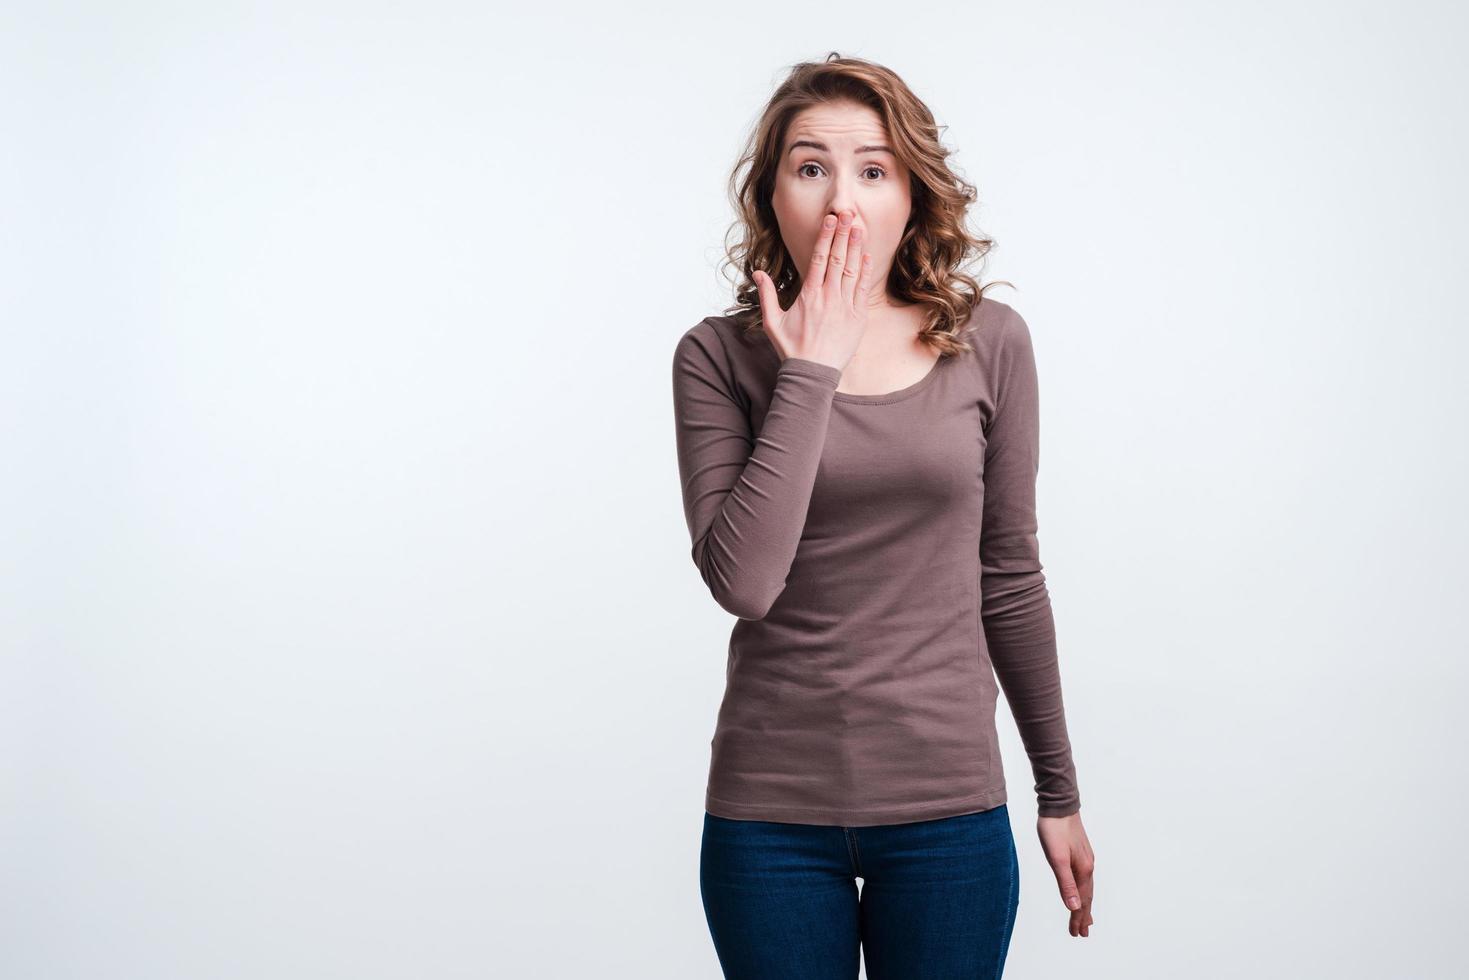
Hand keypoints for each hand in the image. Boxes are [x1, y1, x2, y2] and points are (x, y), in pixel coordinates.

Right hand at [752, 209, 875, 371]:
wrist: (812, 373)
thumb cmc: (791, 349)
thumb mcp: (772, 322)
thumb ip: (766, 295)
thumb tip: (758, 273)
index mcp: (808, 295)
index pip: (819, 259)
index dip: (826, 237)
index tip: (831, 220)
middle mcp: (828, 297)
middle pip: (838, 259)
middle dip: (843, 234)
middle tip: (849, 214)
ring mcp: (845, 307)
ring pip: (852, 271)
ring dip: (856, 248)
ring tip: (859, 228)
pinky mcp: (857, 318)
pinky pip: (863, 289)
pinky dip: (865, 271)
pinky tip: (866, 256)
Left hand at [1037, 811, 1094, 936]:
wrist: (1059, 805)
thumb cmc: (1054, 830)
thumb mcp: (1056, 859)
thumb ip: (1065, 883)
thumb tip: (1074, 907)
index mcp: (1083, 871)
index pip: (1082, 902)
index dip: (1078, 918)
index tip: (1077, 934)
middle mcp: (1088, 867)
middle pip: (1087, 897)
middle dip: (1083, 916)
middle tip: (1081, 933)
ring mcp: (1085, 860)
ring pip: (1086, 888)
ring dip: (1084, 904)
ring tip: (1083, 917)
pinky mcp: (1080, 853)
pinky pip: (1083, 878)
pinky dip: (1083, 890)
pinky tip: (1080, 889)